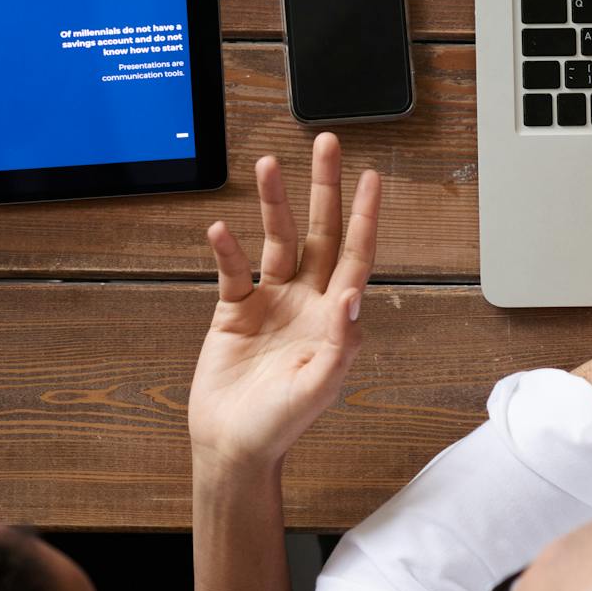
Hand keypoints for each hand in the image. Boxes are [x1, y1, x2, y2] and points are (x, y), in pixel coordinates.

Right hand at [188, 133, 380, 479]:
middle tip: (327, 144)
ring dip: (273, 203)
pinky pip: (233, 270)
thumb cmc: (282, 425)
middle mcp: (305, 301)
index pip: (355, 255)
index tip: (370, 177)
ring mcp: (271, 302)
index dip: (365, 216)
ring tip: (268, 166)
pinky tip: (221, 229)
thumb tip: (353, 293)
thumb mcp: (320, 386)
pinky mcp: (234, 310)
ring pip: (276, 240)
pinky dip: (227, 249)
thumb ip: (340, 341)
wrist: (234, 446)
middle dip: (324, 188)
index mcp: (334, 317)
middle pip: (319, 232)